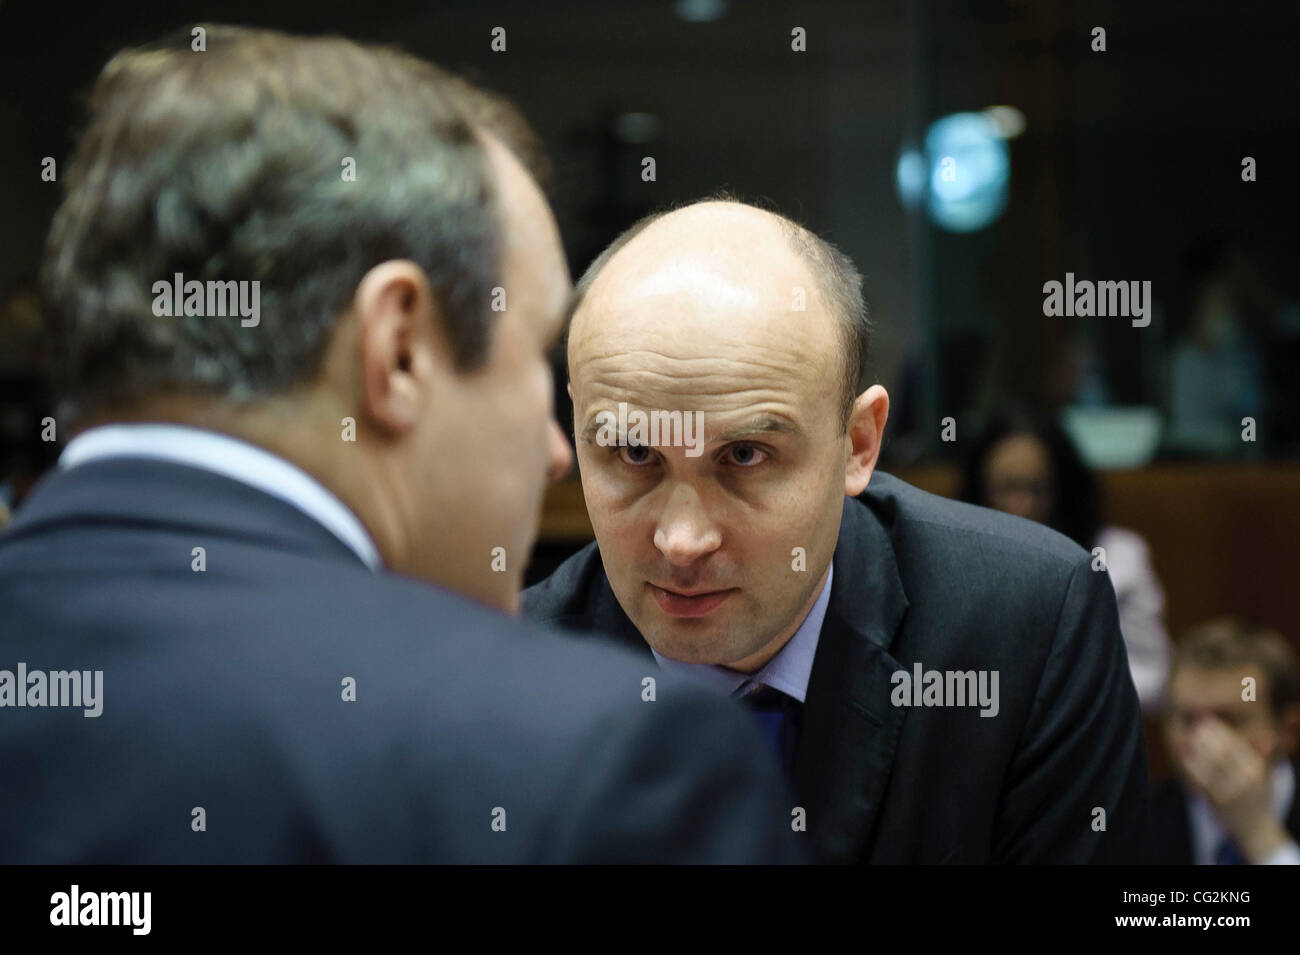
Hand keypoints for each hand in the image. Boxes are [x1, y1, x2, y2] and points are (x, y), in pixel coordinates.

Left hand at [1179, 717, 1287, 862]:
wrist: (1256, 829)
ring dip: (1197, 746)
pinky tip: (1183, 755)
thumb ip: (1257, 753)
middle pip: (1222, 749)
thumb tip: (1260, 735)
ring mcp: (1232, 789)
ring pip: (1210, 762)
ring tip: (1188, 736)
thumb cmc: (1257, 797)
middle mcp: (1247, 777)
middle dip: (1207, 734)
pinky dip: (1190, 764)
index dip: (1219, 728)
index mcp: (1257, 767)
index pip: (1235, 742)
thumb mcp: (1262, 774)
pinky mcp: (1218, 800)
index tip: (1206, 718)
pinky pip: (1200, 778)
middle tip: (1194, 725)